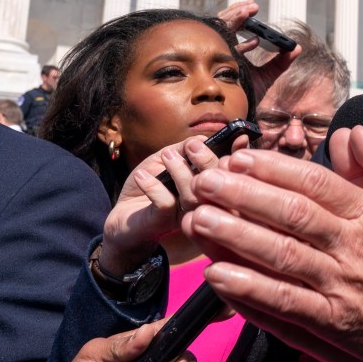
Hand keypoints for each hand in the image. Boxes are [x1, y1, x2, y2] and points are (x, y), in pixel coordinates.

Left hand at [101, 136, 227, 274]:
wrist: (122, 216)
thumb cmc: (149, 184)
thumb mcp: (164, 160)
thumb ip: (182, 149)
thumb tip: (201, 139)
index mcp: (210, 187)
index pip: (231, 172)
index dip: (238, 156)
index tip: (240, 137)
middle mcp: (204, 204)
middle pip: (219, 185)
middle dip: (207, 161)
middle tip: (193, 145)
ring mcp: (186, 215)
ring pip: (193, 195)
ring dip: (180, 171)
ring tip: (166, 155)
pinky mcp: (164, 223)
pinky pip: (166, 203)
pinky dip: (153, 186)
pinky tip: (142, 176)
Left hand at [182, 128, 362, 361]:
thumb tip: (351, 131)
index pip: (317, 184)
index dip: (275, 169)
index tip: (240, 158)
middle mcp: (352, 247)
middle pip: (292, 216)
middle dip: (244, 196)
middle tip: (206, 181)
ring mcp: (339, 287)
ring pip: (281, 257)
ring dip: (236, 238)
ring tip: (199, 220)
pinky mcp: (329, 322)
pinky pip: (283, 304)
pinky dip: (248, 290)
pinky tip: (217, 275)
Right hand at [217, 0, 300, 99]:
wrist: (241, 114)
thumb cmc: (249, 94)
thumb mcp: (269, 75)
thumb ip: (281, 61)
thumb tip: (298, 48)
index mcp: (231, 50)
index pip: (231, 26)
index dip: (240, 14)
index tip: (254, 7)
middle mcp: (223, 52)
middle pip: (223, 25)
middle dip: (237, 12)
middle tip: (253, 6)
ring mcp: (219, 59)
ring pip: (220, 32)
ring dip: (234, 18)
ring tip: (249, 10)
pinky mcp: (219, 70)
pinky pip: (225, 52)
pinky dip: (238, 43)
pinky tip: (254, 41)